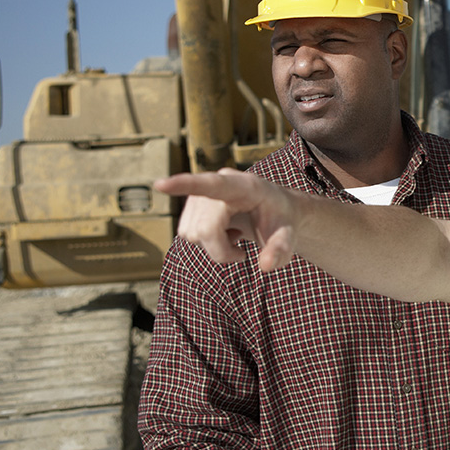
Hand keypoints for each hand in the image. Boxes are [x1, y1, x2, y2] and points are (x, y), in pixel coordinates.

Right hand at [154, 168, 298, 271]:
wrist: (276, 211)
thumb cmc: (282, 221)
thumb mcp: (288, 236)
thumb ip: (281, 250)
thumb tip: (267, 266)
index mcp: (245, 186)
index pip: (212, 185)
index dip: (185, 185)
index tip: (160, 184)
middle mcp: (220, 183)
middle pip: (204, 230)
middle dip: (221, 251)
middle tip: (242, 254)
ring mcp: (203, 193)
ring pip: (192, 234)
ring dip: (214, 246)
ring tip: (236, 235)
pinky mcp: (192, 204)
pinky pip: (186, 234)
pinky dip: (206, 242)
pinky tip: (225, 232)